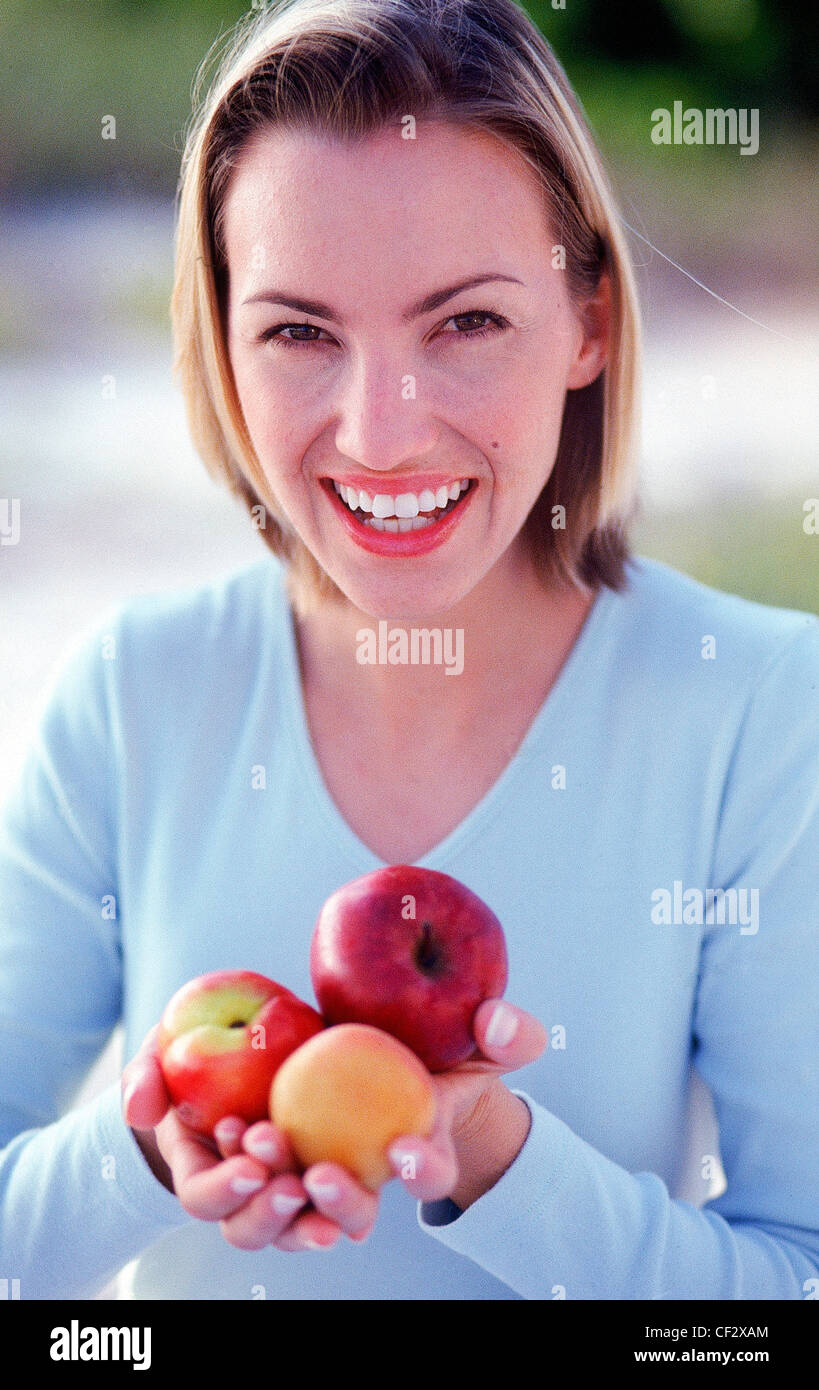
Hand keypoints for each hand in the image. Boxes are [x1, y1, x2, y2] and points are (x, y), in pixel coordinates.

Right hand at [121, 1026, 336, 1250]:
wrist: (243, 1055)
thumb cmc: (192, 1058)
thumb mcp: (160, 1057)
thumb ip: (143, 1078)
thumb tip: (139, 1108)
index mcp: (200, 1170)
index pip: (204, 1197)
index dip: (224, 1188)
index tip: (249, 1165)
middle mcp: (244, 1194)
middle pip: (251, 1229)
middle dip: (270, 1212)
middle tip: (291, 1183)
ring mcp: (286, 1189)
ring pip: (299, 1228)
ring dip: (316, 1216)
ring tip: (332, 1188)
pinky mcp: (329, 1173)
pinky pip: (345, 1202)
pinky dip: (357, 1199)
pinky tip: (380, 1176)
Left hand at [211, 998, 546, 1245]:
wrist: (397, 1052)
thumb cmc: (449, 1047)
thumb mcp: (486, 1035)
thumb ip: (508, 1030)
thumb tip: (498, 1019)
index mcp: (423, 1153)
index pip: (429, 1175)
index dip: (421, 1168)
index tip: (404, 1147)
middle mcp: (370, 1176)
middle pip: (354, 1211)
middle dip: (339, 1202)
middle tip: (318, 1176)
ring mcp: (323, 1171)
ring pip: (296, 1211)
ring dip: (276, 1193)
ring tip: (259, 1146)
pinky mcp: (282, 1156)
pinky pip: (255, 1176)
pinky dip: (238, 1161)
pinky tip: (228, 1128)